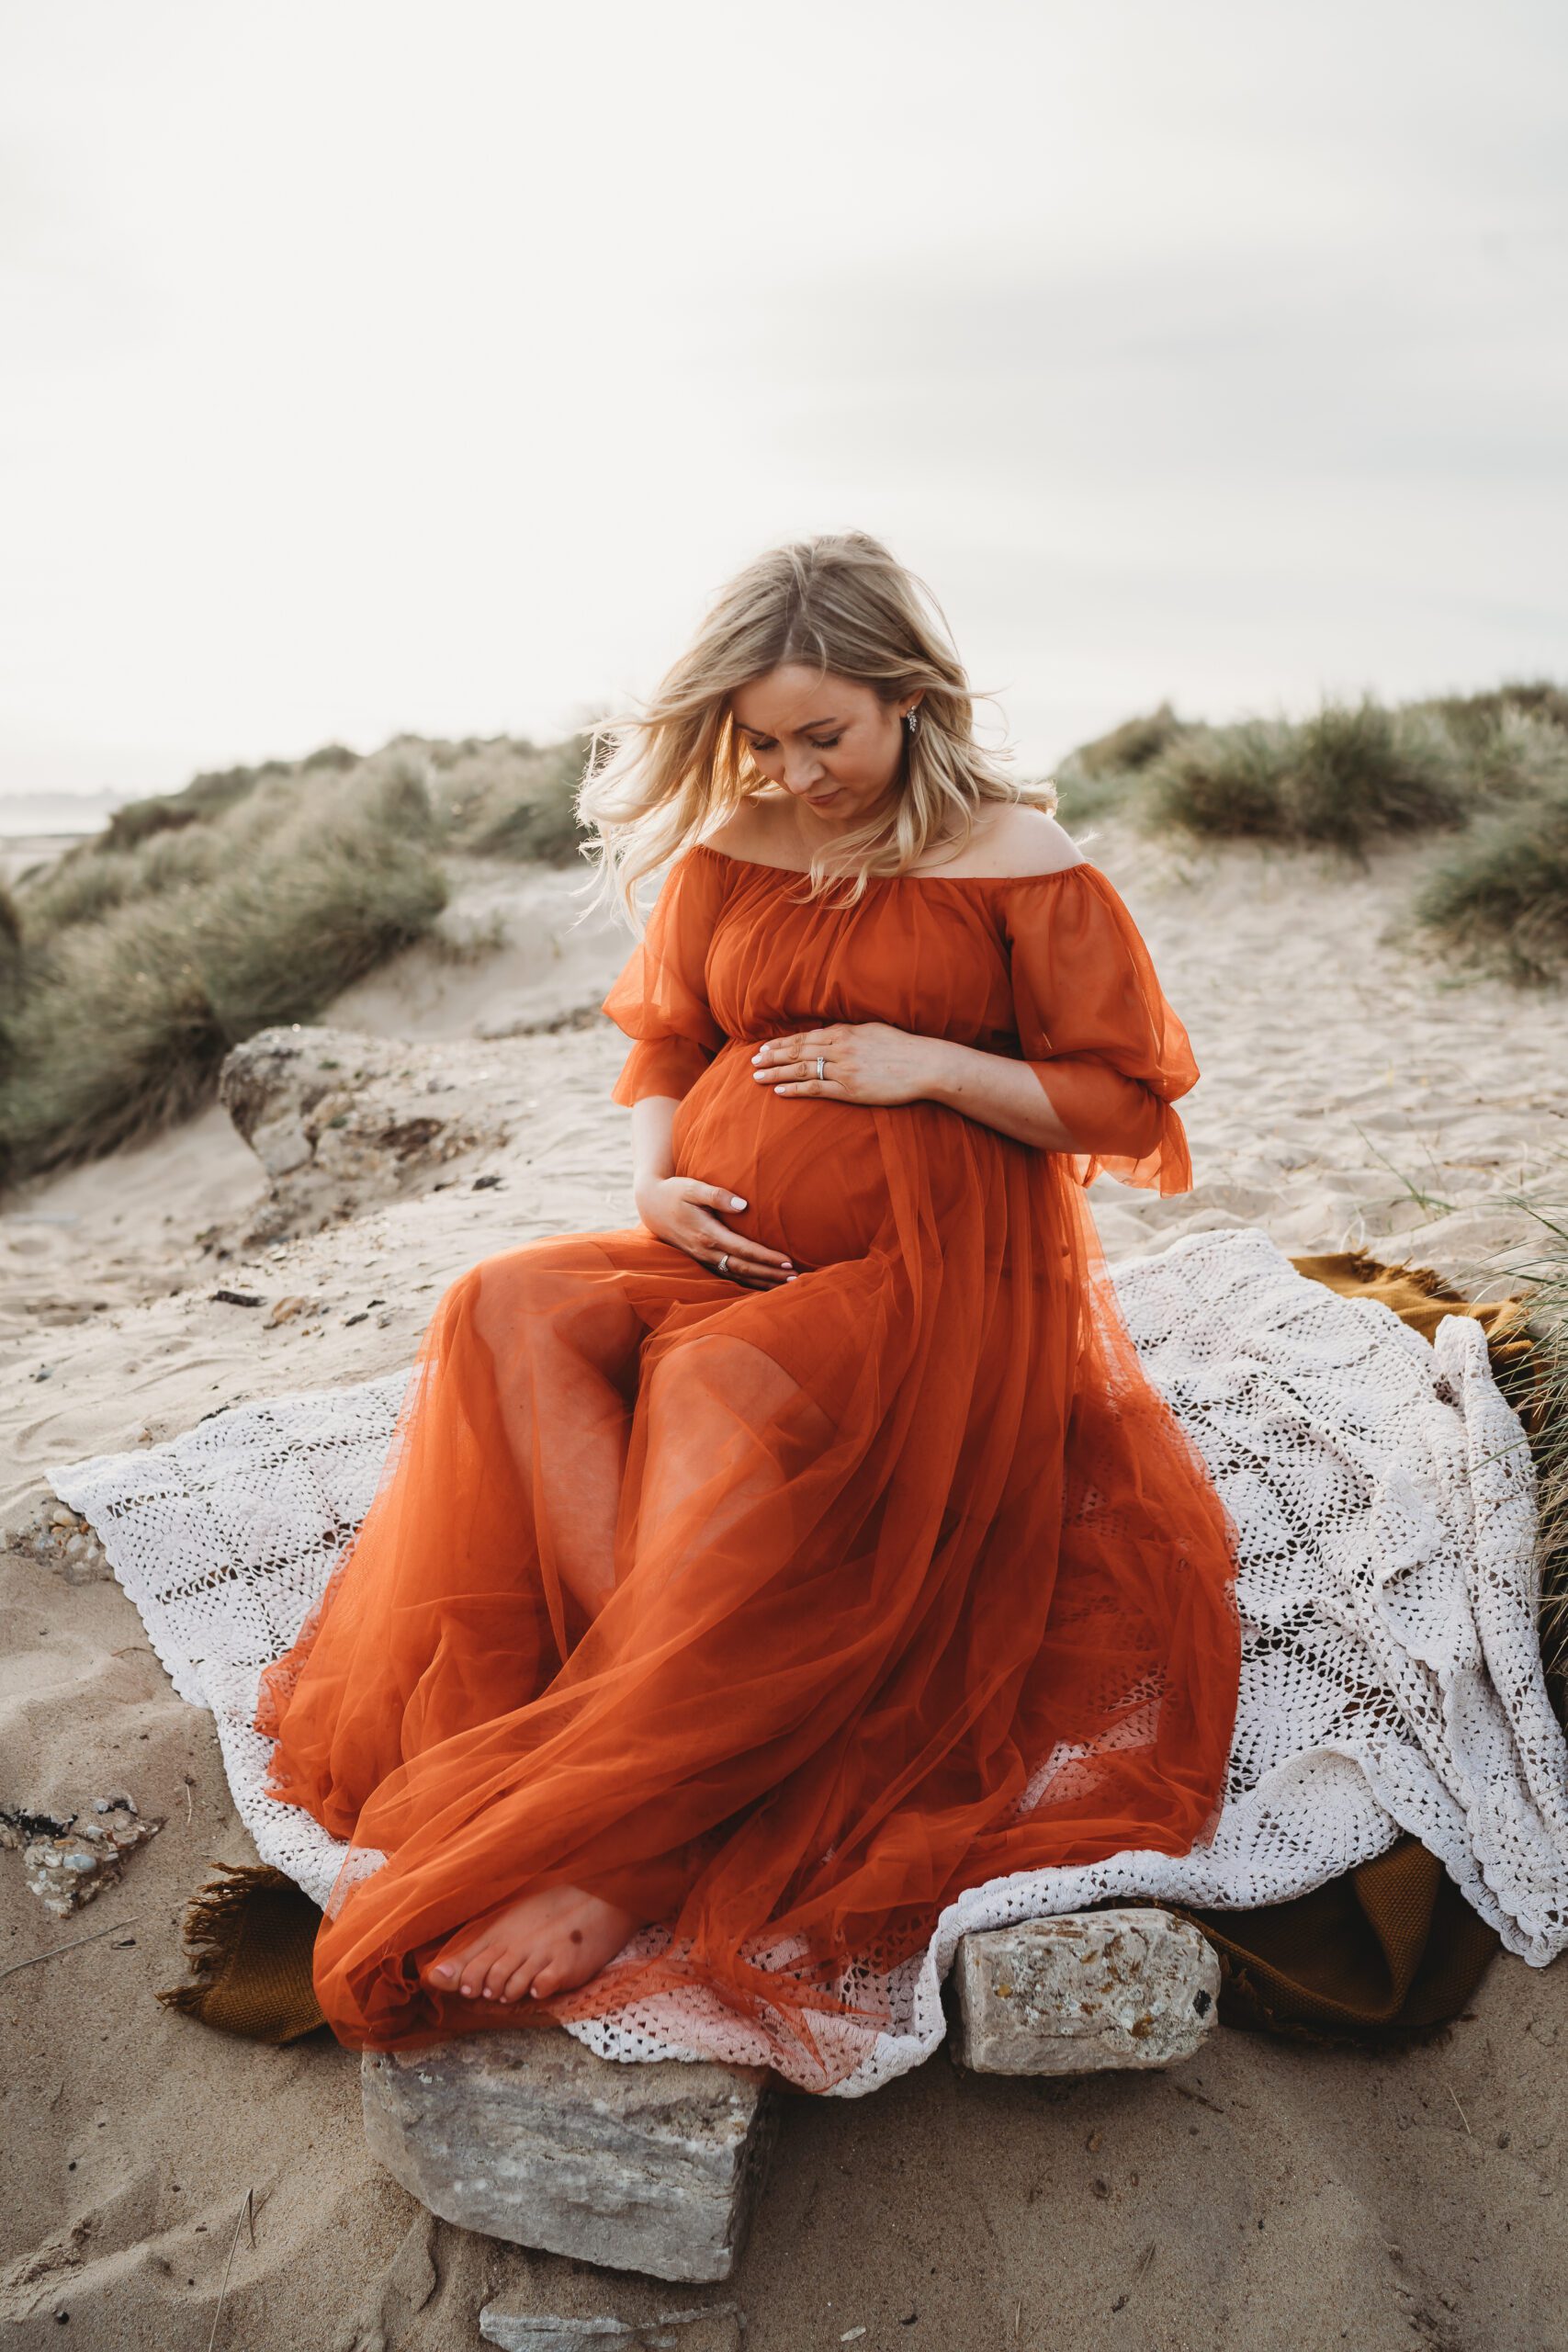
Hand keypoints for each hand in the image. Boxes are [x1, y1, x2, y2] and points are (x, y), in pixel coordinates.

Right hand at [633, 1174, 796, 1286]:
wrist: (651, 1206)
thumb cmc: (674, 1192)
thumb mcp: (692, 1187)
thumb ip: (717, 1195)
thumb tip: (742, 1205)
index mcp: (707, 1234)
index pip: (744, 1250)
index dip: (766, 1257)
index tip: (788, 1261)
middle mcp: (706, 1251)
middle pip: (744, 1268)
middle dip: (770, 1275)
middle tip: (796, 1280)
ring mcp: (703, 1258)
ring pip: (737, 1276)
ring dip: (762, 1282)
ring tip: (786, 1285)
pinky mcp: (702, 1260)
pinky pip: (728, 1276)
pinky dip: (747, 1283)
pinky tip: (763, 1285)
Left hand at [750, 1022, 946, 1104]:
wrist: (924, 1064)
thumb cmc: (901, 1047)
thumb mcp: (872, 1029)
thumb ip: (848, 1031)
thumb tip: (830, 1031)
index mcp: (844, 1032)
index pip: (804, 1037)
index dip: (781, 1043)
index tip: (763, 1048)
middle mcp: (840, 1048)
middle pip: (797, 1052)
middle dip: (772, 1057)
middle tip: (752, 1063)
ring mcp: (844, 1069)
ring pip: (802, 1069)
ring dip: (776, 1072)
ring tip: (757, 1077)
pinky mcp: (850, 1089)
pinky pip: (816, 1088)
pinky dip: (795, 1088)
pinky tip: (779, 1090)